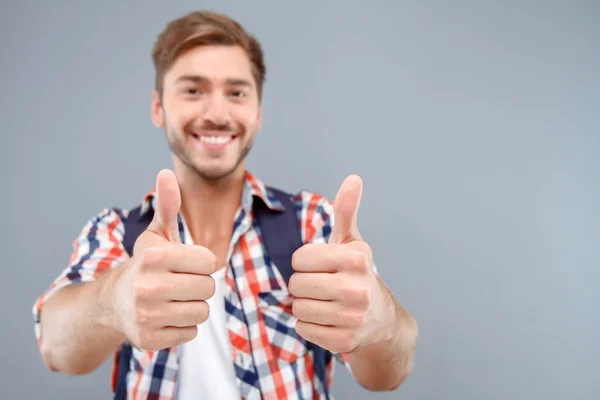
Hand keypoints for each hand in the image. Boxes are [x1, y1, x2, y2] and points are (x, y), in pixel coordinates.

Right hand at [112, 169, 217, 350]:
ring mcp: (147, 316)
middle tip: (178, 283)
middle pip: (208, 288)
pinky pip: (191, 333)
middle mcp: (148, 287)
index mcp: (154, 257)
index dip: (201, 263)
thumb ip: (168, 205)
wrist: (112, 303)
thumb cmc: (146, 265)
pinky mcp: (150, 340)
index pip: (209, 262)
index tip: (184, 264)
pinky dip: (182, 326)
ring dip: (192, 306)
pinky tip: (165, 317)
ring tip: (172, 300)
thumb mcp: (157, 234)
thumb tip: (167, 171)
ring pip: (202, 312)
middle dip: (198, 285)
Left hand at [290, 175, 386, 353]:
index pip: (300, 258)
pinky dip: (311, 325)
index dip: (306, 262)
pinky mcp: (344, 341)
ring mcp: (352, 318)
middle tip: (324, 286)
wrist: (380, 319)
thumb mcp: (352, 242)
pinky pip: (303, 329)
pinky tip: (329, 320)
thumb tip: (353, 178)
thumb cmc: (356, 274)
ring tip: (327, 303)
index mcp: (357, 258)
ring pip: (297, 307)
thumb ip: (347, 210)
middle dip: (304, 285)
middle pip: (296, 284)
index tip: (324, 266)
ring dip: (306, 305)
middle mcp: (357, 288)